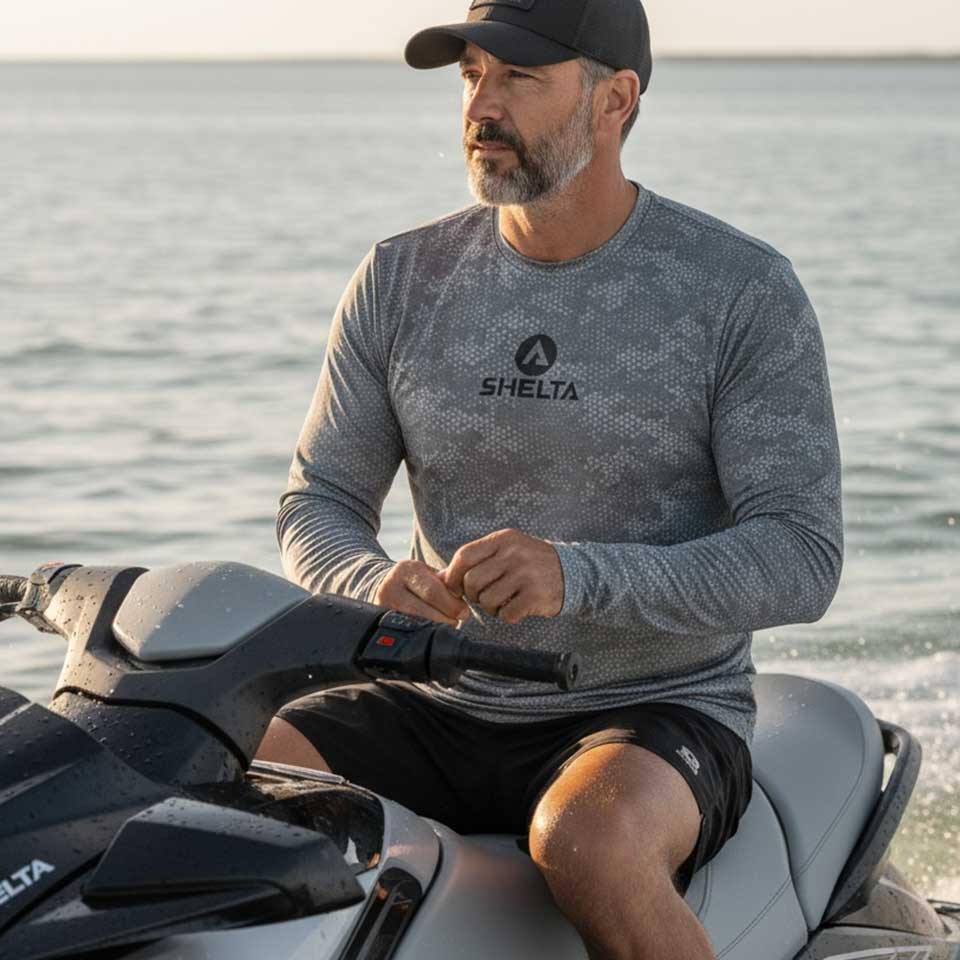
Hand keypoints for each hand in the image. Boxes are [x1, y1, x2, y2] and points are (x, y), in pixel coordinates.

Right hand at [373, 559, 469, 626]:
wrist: (385, 586)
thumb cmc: (416, 582)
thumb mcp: (429, 574)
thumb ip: (447, 583)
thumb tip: (463, 596)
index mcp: (406, 570)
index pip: (433, 591)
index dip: (452, 604)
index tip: (465, 612)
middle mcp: (390, 586)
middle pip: (423, 610)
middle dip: (446, 618)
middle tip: (457, 621)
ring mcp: (382, 605)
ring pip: (415, 624)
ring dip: (436, 628)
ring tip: (446, 625)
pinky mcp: (380, 621)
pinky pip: (406, 633)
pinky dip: (423, 635)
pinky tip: (431, 633)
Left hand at [439, 528, 563, 624]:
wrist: (573, 573)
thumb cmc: (531, 563)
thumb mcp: (508, 549)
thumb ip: (478, 559)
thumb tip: (441, 577)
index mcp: (504, 539)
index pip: (464, 556)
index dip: (453, 575)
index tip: (454, 586)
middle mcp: (514, 554)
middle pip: (472, 582)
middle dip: (473, 595)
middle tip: (485, 596)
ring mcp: (525, 575)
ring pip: (487, 601)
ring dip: (492, 607)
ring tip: (505, 600)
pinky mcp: (534, 596)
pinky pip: (506, 614)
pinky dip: (508, 616)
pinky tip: (518, 608)